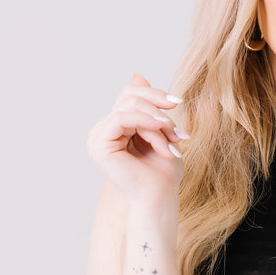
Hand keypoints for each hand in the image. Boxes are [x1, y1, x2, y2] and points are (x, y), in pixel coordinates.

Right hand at [85, 73, 187, 206]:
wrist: (159, 199)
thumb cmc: (162, 172)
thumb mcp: (160, 130)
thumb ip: (148, 105)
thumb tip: (136, 75)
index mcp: (114, 127)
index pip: (131, 95)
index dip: (155, 95)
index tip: (178, 103)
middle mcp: (102, 130)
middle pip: (129, 96)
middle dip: (158, 108)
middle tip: (177, 129)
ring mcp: (97, 137)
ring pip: (129, 106)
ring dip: (157, 122)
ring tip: (172, 141)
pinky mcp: (98, 144)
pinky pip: (123, 117)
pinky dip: (146, 124)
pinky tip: (161, 136)